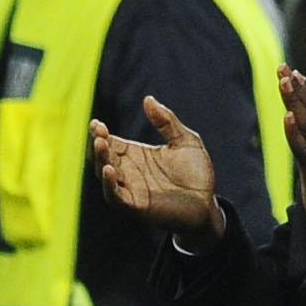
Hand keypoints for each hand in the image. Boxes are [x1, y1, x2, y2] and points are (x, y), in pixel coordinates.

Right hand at [90, 96, 224, 248]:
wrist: (208, 205)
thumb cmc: (197, 175)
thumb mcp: (186, 141)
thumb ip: (167, 121)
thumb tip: (148, 99)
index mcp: (135, 154)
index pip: (110, 141)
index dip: (99, 132)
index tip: (97, 123)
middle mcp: (129, 171)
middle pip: (103, 156)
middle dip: (98, 144)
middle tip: (99, 132)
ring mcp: (131, 189)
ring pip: (105, 175)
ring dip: (100, 160)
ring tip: (101, 144)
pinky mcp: (137, 206)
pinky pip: (116, 197)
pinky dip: (109, 185)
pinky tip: (109, 170)